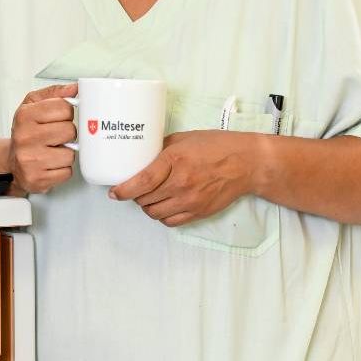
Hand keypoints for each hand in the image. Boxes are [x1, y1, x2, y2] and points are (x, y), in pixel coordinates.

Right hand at [6, 83, 78, 193]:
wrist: (12, 161)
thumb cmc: (27, 132)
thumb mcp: (33, 106)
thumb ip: (55, 94)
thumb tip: (74, 88)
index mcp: (25, 115)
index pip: (64, 107)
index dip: (66, 113)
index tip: (58, 119)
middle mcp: (25, 137)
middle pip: (70, 130)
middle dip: (67, 134)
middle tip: (56, 136)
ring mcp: (30, 159)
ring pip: (70, 154)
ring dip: (65, 153)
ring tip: (53, 151)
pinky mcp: (37, 179)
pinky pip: (66, 172)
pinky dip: (62, 169)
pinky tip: (51, 164)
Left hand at [109, 130, 262, 226]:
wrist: (247, 163)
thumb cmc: (216, 146)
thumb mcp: (184, 139)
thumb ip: (160, 148)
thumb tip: (139, 156)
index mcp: (175, 161)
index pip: (142, 181)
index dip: (124, 189)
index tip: (113, 192)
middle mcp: (182, 183)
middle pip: (145, 199)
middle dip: (134, 195)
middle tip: (134, 188)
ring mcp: (191, 200)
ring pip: (155, 213)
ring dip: (147, 206)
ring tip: (148, 196)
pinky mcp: (199, 212)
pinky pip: (171, 222)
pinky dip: (162, 216)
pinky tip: (162, 206)